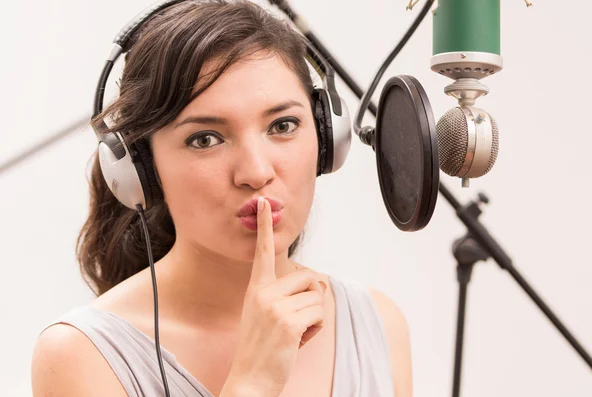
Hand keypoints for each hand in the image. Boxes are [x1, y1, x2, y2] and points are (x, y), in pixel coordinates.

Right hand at [222, 196, 325, 396]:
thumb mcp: (267, 314)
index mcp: (256, 289)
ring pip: (317, 297)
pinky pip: (319, 313)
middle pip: (309, 278)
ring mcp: (275, 307)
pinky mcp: (288, 322)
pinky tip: (298, 341)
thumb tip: (321, 280)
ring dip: (313, 317)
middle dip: (311, 299)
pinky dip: (316, 329)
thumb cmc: (263, 346)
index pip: (262, 253)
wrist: (250, 379)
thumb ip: (289, 294)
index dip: (264, 227)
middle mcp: (263, 293)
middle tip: (294, 321)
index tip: (264, 203)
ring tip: (294, 333)